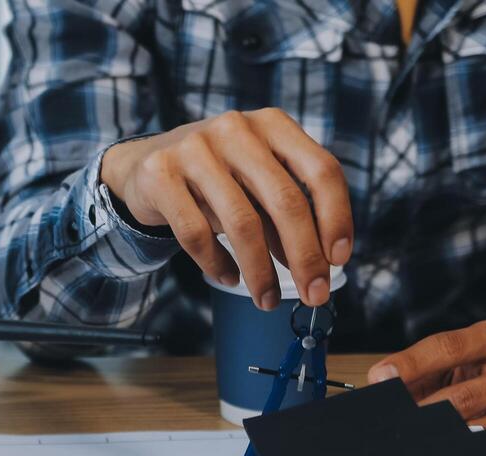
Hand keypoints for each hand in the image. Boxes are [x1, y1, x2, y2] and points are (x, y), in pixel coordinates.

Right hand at [99, 108, 352, 310]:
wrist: (146, 166)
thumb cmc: (216, 180)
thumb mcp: (256, 184)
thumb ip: (285, 214)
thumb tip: (319, 265)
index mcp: (272, 125)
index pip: (321, 170)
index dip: (337, 218)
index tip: (339, 260)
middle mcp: (236, 129)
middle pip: (285, 200)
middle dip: (305, 257)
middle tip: (314, 295)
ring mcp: (195, 148)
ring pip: (241, 222)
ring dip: (261, 272)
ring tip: (267, 299)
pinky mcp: (160, 174)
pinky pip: (196, 233)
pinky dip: (216, 264)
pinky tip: (228, 277)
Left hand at [366, 320, 485, 447]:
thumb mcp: (475, 354)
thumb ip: (429, 366)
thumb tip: (381, 384)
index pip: (447, 347)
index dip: (409, 364)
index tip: (379, 378)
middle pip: (459, 398)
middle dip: (417, 413)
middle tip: (389, 422)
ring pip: (472, 429)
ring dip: (435, 438)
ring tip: (410, 440)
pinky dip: (460, 451)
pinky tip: (443, 451)